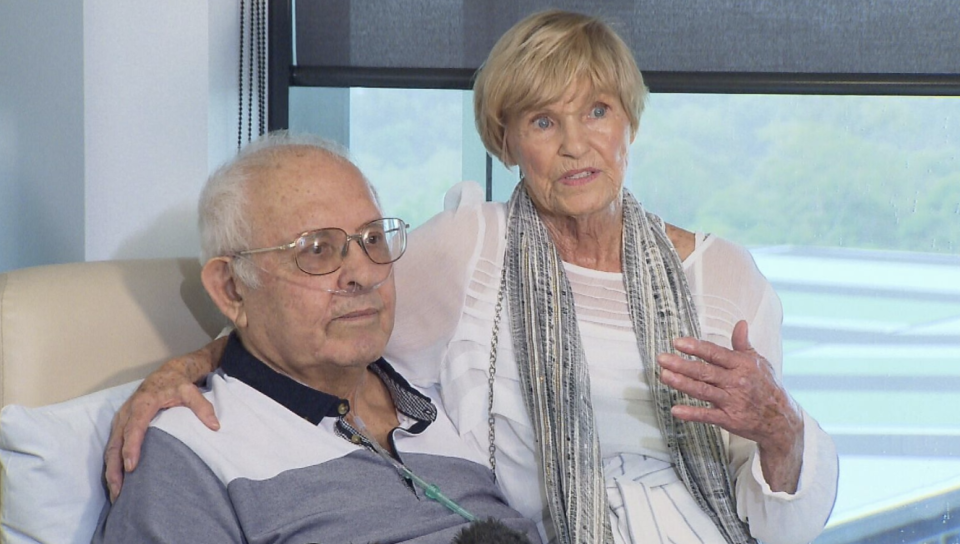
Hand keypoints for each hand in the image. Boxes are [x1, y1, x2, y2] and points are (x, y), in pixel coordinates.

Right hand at [104, 337, 227, 501]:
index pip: (134, 428)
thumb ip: (202, 407)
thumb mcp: (191, 391)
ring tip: (116, 493)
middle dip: (115, 467)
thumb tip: (215, 426)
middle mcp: (127, 412)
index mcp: (143, 404)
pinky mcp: (120, 425)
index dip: (131, 447)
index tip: (132, 466)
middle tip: (119, 491)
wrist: (165, 374)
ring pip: (111, 447)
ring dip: (111, 470)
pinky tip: (116, 481)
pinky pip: (112, 446)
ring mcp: (121, 419)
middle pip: (116, 442)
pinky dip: (111, 464)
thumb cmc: (177, 384)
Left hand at [656, 320, 803, 492]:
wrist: (782, 420)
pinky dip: (692, 413)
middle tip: (662, 358)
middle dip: (682, 364)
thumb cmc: (767, 387)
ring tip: (664, 376)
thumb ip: (743, 344)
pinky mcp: (729, 419)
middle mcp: (736, 382)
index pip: (715, 353)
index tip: (678, 342)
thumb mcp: (759, 362)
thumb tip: (741, 323)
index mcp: (742, 365)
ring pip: (703, 391)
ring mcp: (732, 401)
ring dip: (683, 384)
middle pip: (705, 372)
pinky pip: (708, 416)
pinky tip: (676, 410)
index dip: (696, 347)